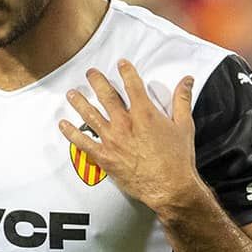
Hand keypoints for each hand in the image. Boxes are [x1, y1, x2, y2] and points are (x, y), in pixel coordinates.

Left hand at [60, 61, 201, 214]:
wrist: (170, 187)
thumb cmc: (177, 160)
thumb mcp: (184, 126)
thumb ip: (182, 100)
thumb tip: (187, 81)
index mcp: (144, 113)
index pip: (132, 85)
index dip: (126, 71)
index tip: (121, 64)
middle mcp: (125, 123)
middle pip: (106, 96)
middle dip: (97, 81)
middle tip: (91, 73)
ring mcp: (112, 140)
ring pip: (90, 115)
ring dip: (80, 102)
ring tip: (72, 94)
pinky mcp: (105, 157)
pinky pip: (83, 142)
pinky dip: (71, 133)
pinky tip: (64, 125)